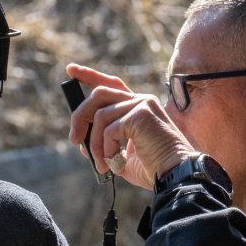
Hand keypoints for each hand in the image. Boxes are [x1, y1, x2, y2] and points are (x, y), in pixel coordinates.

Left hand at [64, 63, 197, 190]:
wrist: (175, 175)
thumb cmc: (153, 167)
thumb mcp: (121, 153)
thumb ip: (103, 142)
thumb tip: (80, 140)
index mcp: (137, 107)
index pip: (112, 84)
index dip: (90, 76)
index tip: (70, 70)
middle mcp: (141, 100)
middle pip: (98, 94)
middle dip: (79, 116)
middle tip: (74, 140)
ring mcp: (142, 105)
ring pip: (100, 116)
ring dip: (95, 145)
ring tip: (102, 164)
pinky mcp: (141, 114)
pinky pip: (109, 129)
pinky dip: (107, 149)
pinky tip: (116, 162)